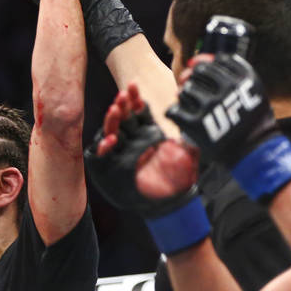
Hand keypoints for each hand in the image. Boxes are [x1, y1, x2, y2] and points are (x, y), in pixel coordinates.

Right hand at [85, 84, 197, 216]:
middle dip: (122, 106)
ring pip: (112, 133)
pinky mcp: (112, 170)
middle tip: (122, 96)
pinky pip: (103, 157)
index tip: (133, 87)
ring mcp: (122, 155)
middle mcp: (134, 142)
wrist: (171, 203)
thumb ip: (185, 134)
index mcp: (148, 134)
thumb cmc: (180, 178)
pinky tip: (111, 141)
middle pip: (124, 120)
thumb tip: (185, 115)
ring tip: (114, 110)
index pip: (139, 113)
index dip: (135, 100)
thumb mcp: (187, 152)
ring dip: (112, 121)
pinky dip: (104, 148)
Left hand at [167, 54, 275, 164]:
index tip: (207, 75)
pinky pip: (174, 110)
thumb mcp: (253, 92)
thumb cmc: (253, 122)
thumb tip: (199, 59)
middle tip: (198, 91)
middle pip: (201, 71)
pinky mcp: (197, 124)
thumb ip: (233, 73)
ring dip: (185, 96)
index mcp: (245, 79)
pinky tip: (181, 117)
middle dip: (196, 78)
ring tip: (192, 107)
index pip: (218, 60)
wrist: (254, 153)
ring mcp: (211, 106)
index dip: (209, 65)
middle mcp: (228, 89)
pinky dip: (174, 112)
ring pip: (186, 89)